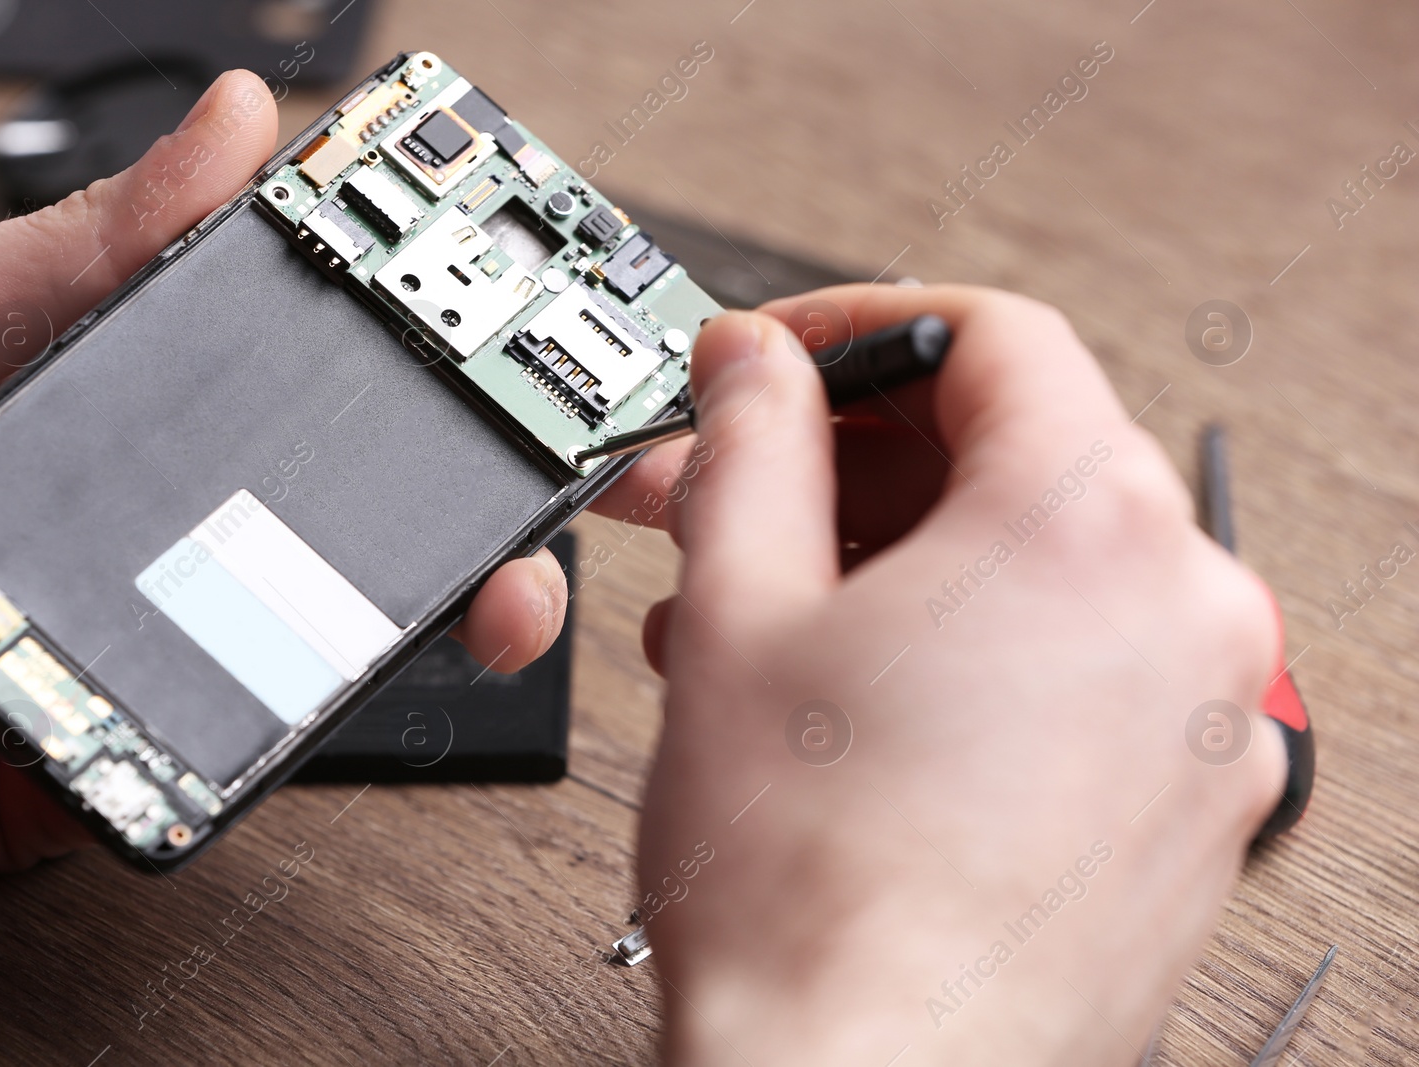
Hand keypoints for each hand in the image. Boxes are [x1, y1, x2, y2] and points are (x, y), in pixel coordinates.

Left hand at [0, 71, 674, 872]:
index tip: (549, 310)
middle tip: (609, 454)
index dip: (454, 336)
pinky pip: (287, 725)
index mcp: (159, 395)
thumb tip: (241, 127)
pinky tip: (419, 655)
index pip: (340, 358)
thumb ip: (97, 246)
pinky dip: (366, 698)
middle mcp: (195, 506)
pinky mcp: (163, 733)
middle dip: (522, 478)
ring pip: (374, 615)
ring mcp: (191, 620)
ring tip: (521, 586)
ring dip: (480, 599)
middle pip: (394, 494)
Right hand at [636, 285, 1287, 1063]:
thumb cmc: (808, 890)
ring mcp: (1205, 723)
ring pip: (1043, 568)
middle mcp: (1188, 614)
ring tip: (772, 611)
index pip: (990, 338)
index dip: (862, 327)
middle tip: (749, 491)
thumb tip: (755, 365)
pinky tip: (853, 696)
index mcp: (1090, 530)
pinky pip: (1080, 669)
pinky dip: (971, 650)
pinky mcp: (1187, 810)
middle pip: (1020, 451)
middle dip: (860, 462)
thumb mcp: (739, 610)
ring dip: (899, 561)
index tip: (787, 358)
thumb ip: (752, 443)